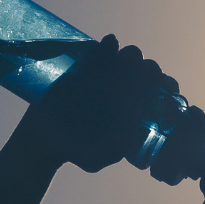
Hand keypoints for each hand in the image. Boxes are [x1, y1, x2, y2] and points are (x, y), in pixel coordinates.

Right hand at [16, 34, 178, 172]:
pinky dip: (108, 46)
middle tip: (145, 72)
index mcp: (132, 110)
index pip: (156, 94)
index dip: (163, 87)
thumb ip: (109, 153)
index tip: (161, 88)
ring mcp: (105, 76)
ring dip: (132, 55)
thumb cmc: (73, 149)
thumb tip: (125, 140)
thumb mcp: (92, 159)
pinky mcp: (86, 65)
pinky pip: (101, 51)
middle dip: (150, 69)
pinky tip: (111, 44)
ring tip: (127, 58)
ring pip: (127, 58)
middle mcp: (123, 90)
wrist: (42, 138)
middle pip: (145, 73)